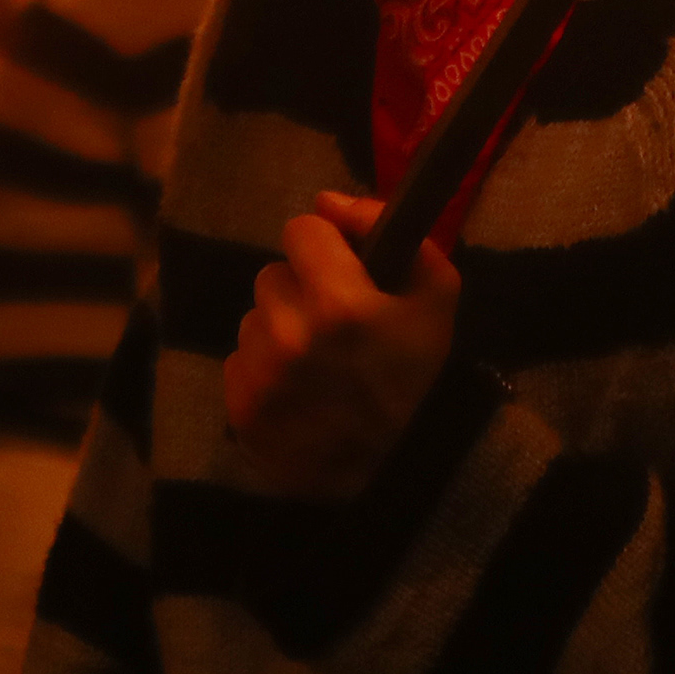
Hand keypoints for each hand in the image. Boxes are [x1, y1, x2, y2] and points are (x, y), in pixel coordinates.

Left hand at [223, 190, 461, 501]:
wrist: (390, 472)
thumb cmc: (414, 375)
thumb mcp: (435, 296)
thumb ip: (388, 230)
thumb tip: (328, 201)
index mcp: (339, 303)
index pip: (301, 229)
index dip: (325, 247)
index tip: (342, 272)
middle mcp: (290, 334)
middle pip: (273, 274)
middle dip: (301, 290)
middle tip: (333, 327)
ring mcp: (260, 373)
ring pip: (254, 317)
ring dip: (280, 330)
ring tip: (315, 364)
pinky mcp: (239, 405)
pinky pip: (239, 359)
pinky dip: (263, 369)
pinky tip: (296, 392)